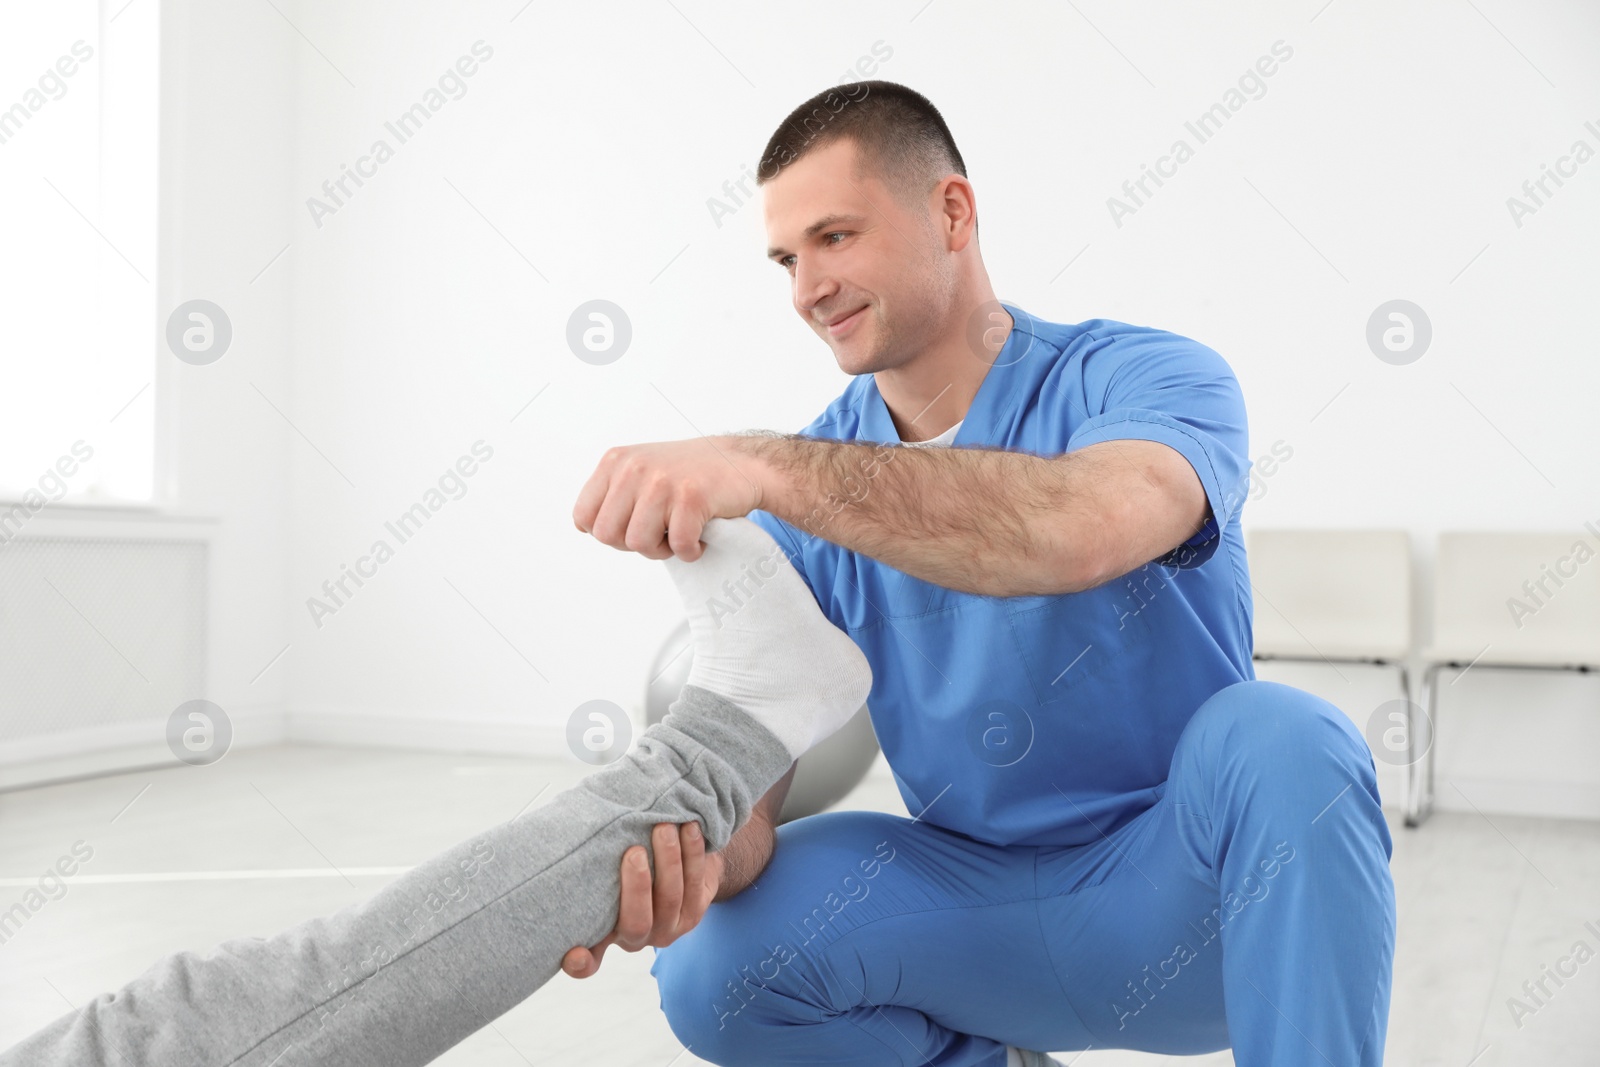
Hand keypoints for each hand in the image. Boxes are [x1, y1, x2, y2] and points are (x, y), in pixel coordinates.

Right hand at [561, 820, 723, 978]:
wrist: (677, 862)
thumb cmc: (630, 862)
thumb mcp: (606, 871)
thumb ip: (593, 866)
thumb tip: (565, 830)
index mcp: (604, 931)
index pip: (590, 959)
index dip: (581, 962)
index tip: (574, 953)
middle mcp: (635, 937)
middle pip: (636, 923)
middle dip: (637, 887)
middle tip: (634, 852)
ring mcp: (668, 928)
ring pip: (670, 898)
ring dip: (669, 860)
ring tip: (664, 828)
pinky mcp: (694, 912)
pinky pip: (694, 883)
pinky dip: (692, 853)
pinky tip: (689, 829)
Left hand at [571, 437, 766, 560]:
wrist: (742, 462)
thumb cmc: (690, 473)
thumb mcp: (639, 470)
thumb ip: (611, 493)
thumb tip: (585, 526)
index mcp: (615, 462)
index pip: (584, 516)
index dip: (609, 533)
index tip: (634, 527)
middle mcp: (633, 468)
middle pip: (608, 536)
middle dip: (634, 544)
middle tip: (660, 534)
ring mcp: (661, 482)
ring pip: (639, 544)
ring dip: (663, 550)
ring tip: (680, 533)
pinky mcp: (691, 497)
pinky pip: (678, 546)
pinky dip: (690, 551)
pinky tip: (700, 536)